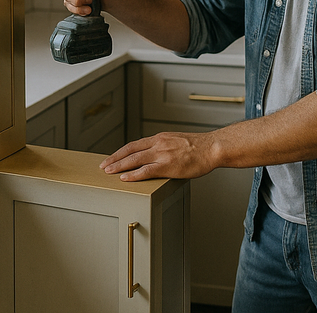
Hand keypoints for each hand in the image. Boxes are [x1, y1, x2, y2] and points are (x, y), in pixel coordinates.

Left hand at [100, 131, 217, 181]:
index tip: (112, 157)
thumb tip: (157, 156)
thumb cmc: (199, 148)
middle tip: (103, 165)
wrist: (212, 148)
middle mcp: (158, 144)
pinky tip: (125, 178)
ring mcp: (162, 154)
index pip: (134, 144)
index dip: (121, 152)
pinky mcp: (168, 165)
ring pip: (134, 159)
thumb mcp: (177, 142)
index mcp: (160, 138)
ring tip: (108, 172)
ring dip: (119, 166)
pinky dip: (133, 174)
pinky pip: (146, 170)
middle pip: (130, 150)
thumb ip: (165, 147)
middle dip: (114, 158)